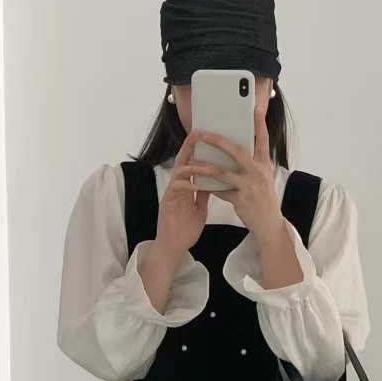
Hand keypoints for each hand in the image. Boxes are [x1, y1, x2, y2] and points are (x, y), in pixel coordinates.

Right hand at [154, 129, 210, 257]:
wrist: (174, 248)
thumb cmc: (185, 229)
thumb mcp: (199, 208)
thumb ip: (203, 194)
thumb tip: (214, 181)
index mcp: (184, 187)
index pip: (190, 163)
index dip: (196, 149)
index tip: (206, 136)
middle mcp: (176, 187)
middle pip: (182, 160)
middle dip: (190, 146)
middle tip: (199, 133)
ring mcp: (171, 194)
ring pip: (179, 172)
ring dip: (194, 167)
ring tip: (207, 164)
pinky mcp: (167, 204)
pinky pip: (176, 189)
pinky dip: (187, 185)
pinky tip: (196, 184)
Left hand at [182, 104, 283, 240]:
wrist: (269, 225)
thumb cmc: (263, 199)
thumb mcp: (262, 178)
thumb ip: (251, 165)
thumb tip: (234, 151)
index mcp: (264, 164)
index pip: (263, 139)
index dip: (259, 124)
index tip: (255, 108)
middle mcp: (258, 172)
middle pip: (236, 151)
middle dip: (218, 141)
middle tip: (203, 134)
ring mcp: (250, 186)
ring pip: (223, 172)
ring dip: (206, 166)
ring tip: (193, 161)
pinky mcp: (241, 200)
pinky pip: (221, 191)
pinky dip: (210, 187)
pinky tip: (200, 183)